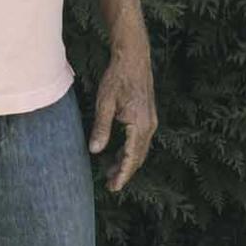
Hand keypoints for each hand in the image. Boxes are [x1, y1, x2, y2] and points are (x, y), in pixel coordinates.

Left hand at [87, 48, 156, 191]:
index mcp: (139, 125)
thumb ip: (101, 128)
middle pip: (138, 157)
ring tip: (111, 171)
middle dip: (125, 172)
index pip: (131, 157)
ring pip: (140, 150)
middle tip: (110, 184)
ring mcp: (151, 121)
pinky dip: (130, 150)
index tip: (113, 187)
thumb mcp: (105, 103)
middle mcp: (149, 125)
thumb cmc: (118, 77)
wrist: (134, 57)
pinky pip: (141, 140)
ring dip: (127, 161)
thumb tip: (95, 151)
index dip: (122, 174)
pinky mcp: (148, 116)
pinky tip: (119, 152)